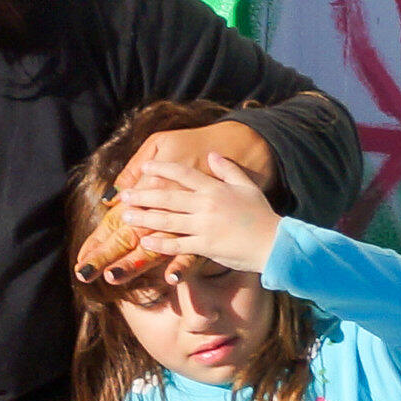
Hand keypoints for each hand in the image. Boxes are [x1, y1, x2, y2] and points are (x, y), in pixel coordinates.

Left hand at [77, 120, 275, 279]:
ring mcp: (205, 226)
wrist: (275, 243)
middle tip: (124, 196)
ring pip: (168, 220)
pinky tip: (146, 241)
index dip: (162, 168)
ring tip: (127, 218)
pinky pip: (178, 245)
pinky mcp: (206, 246)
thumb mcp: (247, 186)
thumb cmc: (262, 215)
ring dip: (145, 218)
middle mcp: (207, 204)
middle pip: (168, 197)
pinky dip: (161, 244)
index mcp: (215, 188)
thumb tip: (212, 154)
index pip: (183, 173)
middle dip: (143, 196)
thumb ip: (228, 169)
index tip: (145, 167)